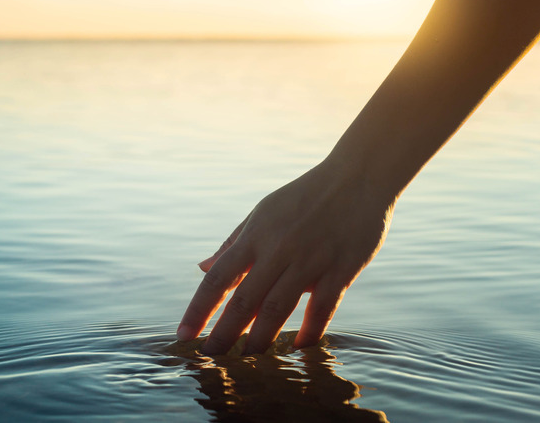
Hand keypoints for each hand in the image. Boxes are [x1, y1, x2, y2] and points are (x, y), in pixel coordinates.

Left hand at [177, 158, 395, 353]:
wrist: (357, 177)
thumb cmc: (303, 197)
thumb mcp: (262, 212)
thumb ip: (233, 243)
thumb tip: (201, 267)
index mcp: (255, 235)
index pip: (217, 278)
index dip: (198, 309)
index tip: (182, 336)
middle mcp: (278, 249)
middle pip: (244, 300)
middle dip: (223, 334)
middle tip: (209, 359)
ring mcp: (310, 260)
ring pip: (278, 308)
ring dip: (260, 339)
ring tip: (247, 361)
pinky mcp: (341, 269)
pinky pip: (323, 307)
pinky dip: (309, 331)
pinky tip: (296, 348)